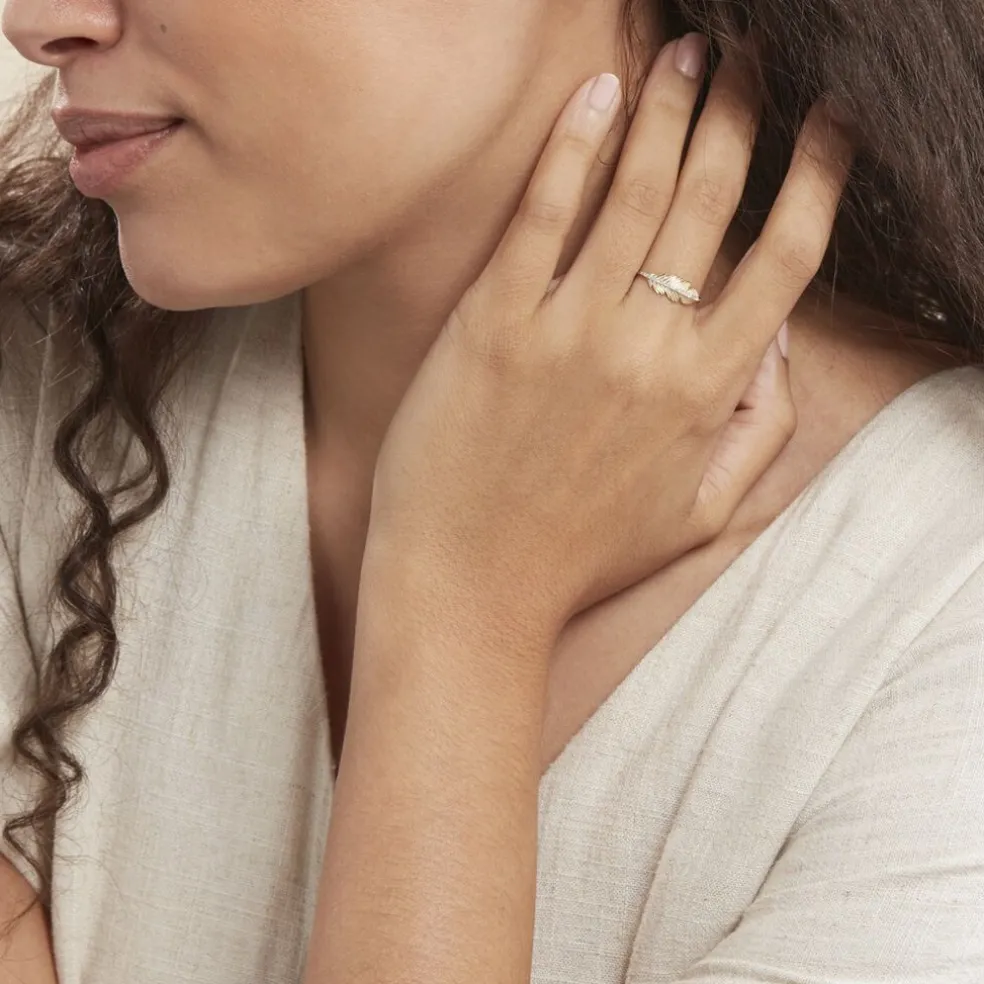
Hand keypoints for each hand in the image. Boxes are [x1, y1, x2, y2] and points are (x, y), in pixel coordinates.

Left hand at [368, 36, 852, 641]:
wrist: (472, 584)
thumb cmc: (584, 555)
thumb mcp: (701, 516)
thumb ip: (759, 430)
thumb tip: (777, 340)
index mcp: (707, 391)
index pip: (785, 258)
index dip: (816, 177)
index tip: (828, 124)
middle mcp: (647, 347)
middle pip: (711, 201)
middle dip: (742, 114)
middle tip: (751, 60)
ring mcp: (568, 329)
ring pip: (635, 190)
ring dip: (670, 107)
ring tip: (690, 52)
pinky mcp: (494, 322)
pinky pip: (542, 214)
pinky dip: (574, 145)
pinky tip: (598, 93)